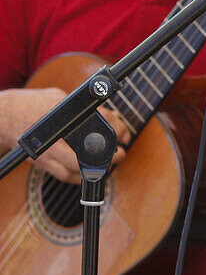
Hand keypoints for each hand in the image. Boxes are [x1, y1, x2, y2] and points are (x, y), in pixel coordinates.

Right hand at [0, 87, 129, 183]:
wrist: (6, 115)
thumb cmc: (35, 104)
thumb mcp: (61, 97)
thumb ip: (84, 107)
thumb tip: (110, 118)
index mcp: (64, 111)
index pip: (99, 119)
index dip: (117, 128)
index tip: (125, 135)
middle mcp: (56, 132)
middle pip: (90, 149)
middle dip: (110, 155)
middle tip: (121, 155)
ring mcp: (47, 149)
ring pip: (77, 167)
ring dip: (96, 169)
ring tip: (108, 164)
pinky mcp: (41, 161)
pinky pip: (64, 175)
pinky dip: (79, 176)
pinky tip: (88, 172)